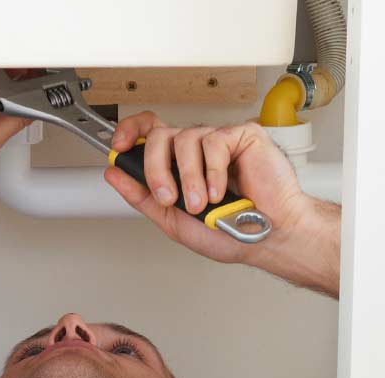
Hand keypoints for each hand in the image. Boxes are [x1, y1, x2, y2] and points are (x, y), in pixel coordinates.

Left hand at [103, 113, 313, 264]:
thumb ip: (143, 197)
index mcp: (179, 165)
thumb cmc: (231, 233)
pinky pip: (214, 142)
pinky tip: (223, 191)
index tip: (119, 147)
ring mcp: (219, 141)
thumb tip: (115, 175)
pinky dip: (214, 172)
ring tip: (203, 203)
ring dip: (189, 178)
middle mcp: (197, 150)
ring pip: (186, 139)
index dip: (130, 131)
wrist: (269, 237)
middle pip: (160, 135)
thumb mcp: (175, 221)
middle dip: (157, 169)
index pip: (149, 132)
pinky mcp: (242, 136)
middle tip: (170, 197)